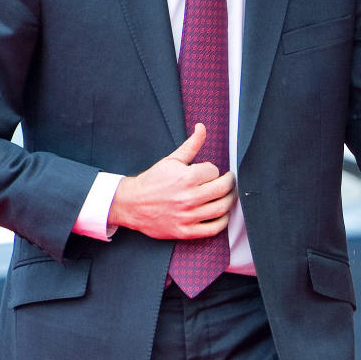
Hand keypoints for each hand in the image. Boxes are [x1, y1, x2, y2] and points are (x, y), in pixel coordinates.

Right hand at [109, 124, 237, 237]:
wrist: (131, 204)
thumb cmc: (152, 181)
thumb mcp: (171, 160)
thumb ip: (190, 145)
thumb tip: (201, 128)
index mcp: (186, 178)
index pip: (214, 172)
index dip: (213, 170)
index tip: (209, 172)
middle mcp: (189, 198)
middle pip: (223, 189)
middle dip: (229, 183)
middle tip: (228, 181)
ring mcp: (188, 216)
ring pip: (222, 209)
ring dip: (229, 201)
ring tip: (227, 196)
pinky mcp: (186, 231)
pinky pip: (213, 229)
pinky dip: (222, 221)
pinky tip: (220, 214)